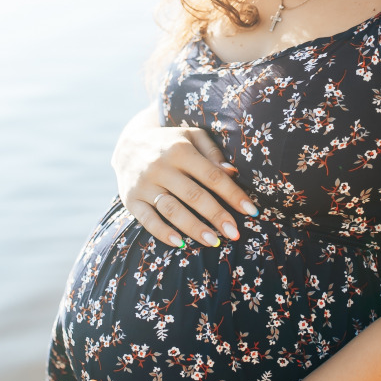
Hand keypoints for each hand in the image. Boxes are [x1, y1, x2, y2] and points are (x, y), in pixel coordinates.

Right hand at [112, 109, 258, 248]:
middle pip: (194, 195)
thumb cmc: (171, 143)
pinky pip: (147, 219)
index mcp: (180, 150)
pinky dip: (163, 233)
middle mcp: (161, 166)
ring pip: (171, 209)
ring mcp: (144, 184)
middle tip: (235, 234)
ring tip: (214, 242)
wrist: (127, 144)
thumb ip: (212, 153)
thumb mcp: (192, 137)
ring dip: (194, 228)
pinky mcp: (131, 199)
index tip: (252, 211)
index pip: (212, 175)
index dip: (233, 194)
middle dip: (217, 216)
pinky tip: (180, 244)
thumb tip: (232, 173)